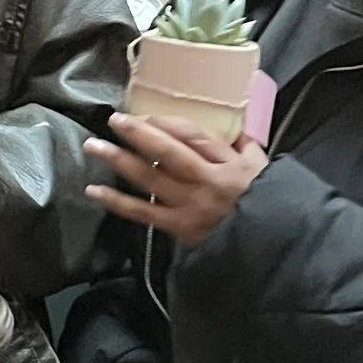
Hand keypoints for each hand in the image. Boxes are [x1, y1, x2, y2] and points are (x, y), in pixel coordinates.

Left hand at [83, 111, 265, 248]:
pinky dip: (116, 201)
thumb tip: (235, 125)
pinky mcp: (178, 228)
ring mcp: (190, 205)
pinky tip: (94, 190)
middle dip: (138, 133)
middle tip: (114, 120)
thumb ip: (246, 146)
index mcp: (228, 164)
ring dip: (118, 160)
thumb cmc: (266, 205)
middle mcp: (206, 181)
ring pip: (149, 178)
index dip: (166, 122)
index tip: (145, 115)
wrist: (269, 248)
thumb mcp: (262, 170)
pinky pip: (142, 213)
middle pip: (167, 151)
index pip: (193, 135)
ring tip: (93, 146)